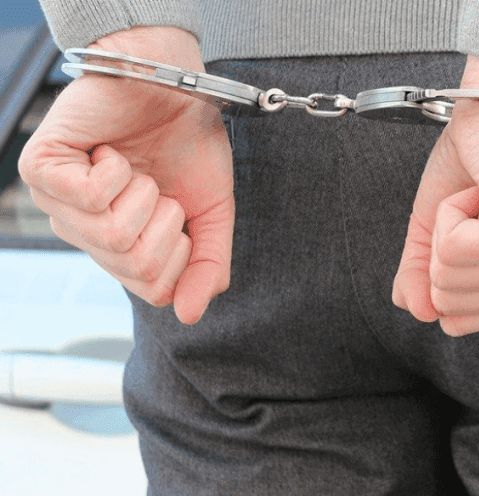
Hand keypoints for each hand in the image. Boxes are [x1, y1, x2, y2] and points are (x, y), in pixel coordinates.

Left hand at [18, 27, 232, 323]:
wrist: (170, 81)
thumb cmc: (187, 141)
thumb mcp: (211, 213)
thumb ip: (207, 265)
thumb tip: (189, 314)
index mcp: (119, 247)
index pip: (153, 290)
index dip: (181, 253)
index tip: (178, 211)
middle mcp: (83, 232)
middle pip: (136, 265)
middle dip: (165, 220)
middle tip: (157, 185)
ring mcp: (58, 204)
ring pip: (113, 235)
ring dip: (142, 192)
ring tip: (135, 166)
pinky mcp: (41, 170)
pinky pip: (90, 197)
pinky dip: (116, 170)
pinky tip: (110, 152)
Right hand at [392, 56, 478, 335]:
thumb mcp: (439, 227)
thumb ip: (423, 273)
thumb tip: (416, 312)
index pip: (458, 321)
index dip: (443, 266)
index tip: (472, 222)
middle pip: (450, 305)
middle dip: (443, 246)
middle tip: (477, 206)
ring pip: (449, 279)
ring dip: (449, 225)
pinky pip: (454, 250)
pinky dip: (452, 210)